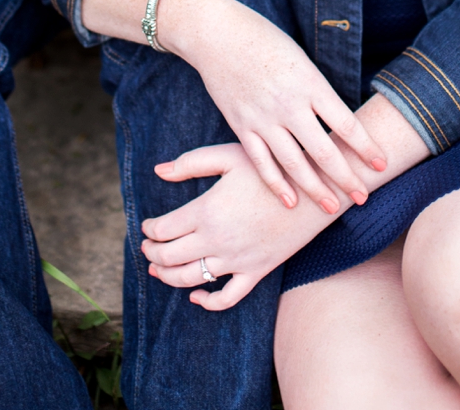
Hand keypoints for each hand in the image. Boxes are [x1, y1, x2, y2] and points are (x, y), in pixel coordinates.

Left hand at [140, 143, 339, 310]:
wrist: (313, 190)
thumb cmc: (269, 168)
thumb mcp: (227, 157)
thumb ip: (189, 163)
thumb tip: (158, 171)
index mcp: (206, 211)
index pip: (162, 230)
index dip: (148, 230)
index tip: (146, 226)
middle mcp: (218, 240)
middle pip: (170, 257)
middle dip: (152, 253)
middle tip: (146, 247)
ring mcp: (237, 260)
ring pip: (192, 279)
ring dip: (168, 277)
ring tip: (157, 269)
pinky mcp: (257, 271)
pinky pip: (229, 297)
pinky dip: (209, 302)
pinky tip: (196, 296)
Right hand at [159, 0, 386, 214]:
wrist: (217, 34)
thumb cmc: (264, 41)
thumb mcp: (300, 60)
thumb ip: (317, 93)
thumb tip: (339, 125)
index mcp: (309, 83)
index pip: (346, 124)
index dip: (367, 148)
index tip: (382, 164)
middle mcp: (288, 104)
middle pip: (324, 151)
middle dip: (347, 178)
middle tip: (363, 197)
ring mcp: (262, 117)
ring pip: (293, 163)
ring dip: (315, 189)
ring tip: (332, 208)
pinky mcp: (240, 124)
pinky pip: (260, 160)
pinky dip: (276, 183)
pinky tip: (290, 201)